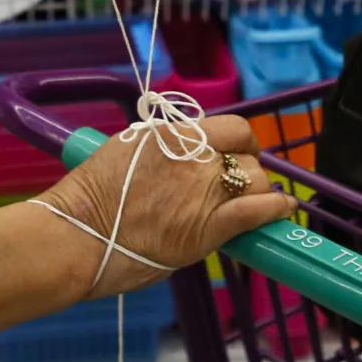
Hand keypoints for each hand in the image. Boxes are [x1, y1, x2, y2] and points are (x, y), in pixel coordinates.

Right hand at [35, 114, 296, 299]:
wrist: (78, 233)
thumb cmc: (91, 195)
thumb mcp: (128, 149)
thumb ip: (164, 148)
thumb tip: (182, 153)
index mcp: (176, 134)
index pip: (234, 128)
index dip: (242, 143)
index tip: (237, 155)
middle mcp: (198, 158)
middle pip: (248, 158)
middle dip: (247, 171)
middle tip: (235, 188)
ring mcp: (205, 193)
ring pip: (257, 183)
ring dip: (258, 193)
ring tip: (254, 205)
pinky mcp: (209, 228)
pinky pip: (258, 212)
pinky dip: (276, 210)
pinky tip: (283, 211)